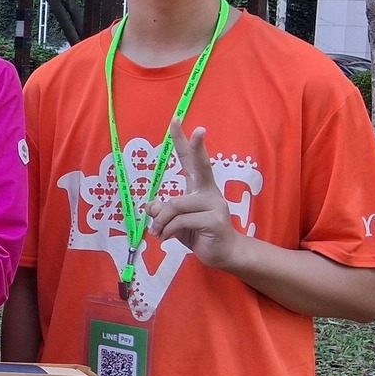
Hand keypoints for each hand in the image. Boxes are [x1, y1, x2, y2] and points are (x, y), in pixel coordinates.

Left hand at [145, 119, 240, 270]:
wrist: (224, 255)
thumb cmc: (198, 234)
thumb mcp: (174, 222)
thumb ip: (163, 212)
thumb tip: (151, 205)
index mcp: (200, 187)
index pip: (191, 160)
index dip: (184, 141)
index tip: (176, 120)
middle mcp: (209, 191)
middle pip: (201, 165)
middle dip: (197, 146)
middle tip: (199, 129)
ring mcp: (214, 204)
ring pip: (174, 205)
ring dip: (160, 222)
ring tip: (159, 233)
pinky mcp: (214, 220)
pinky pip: (180, 221)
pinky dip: (167, 231)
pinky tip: (167, 238)